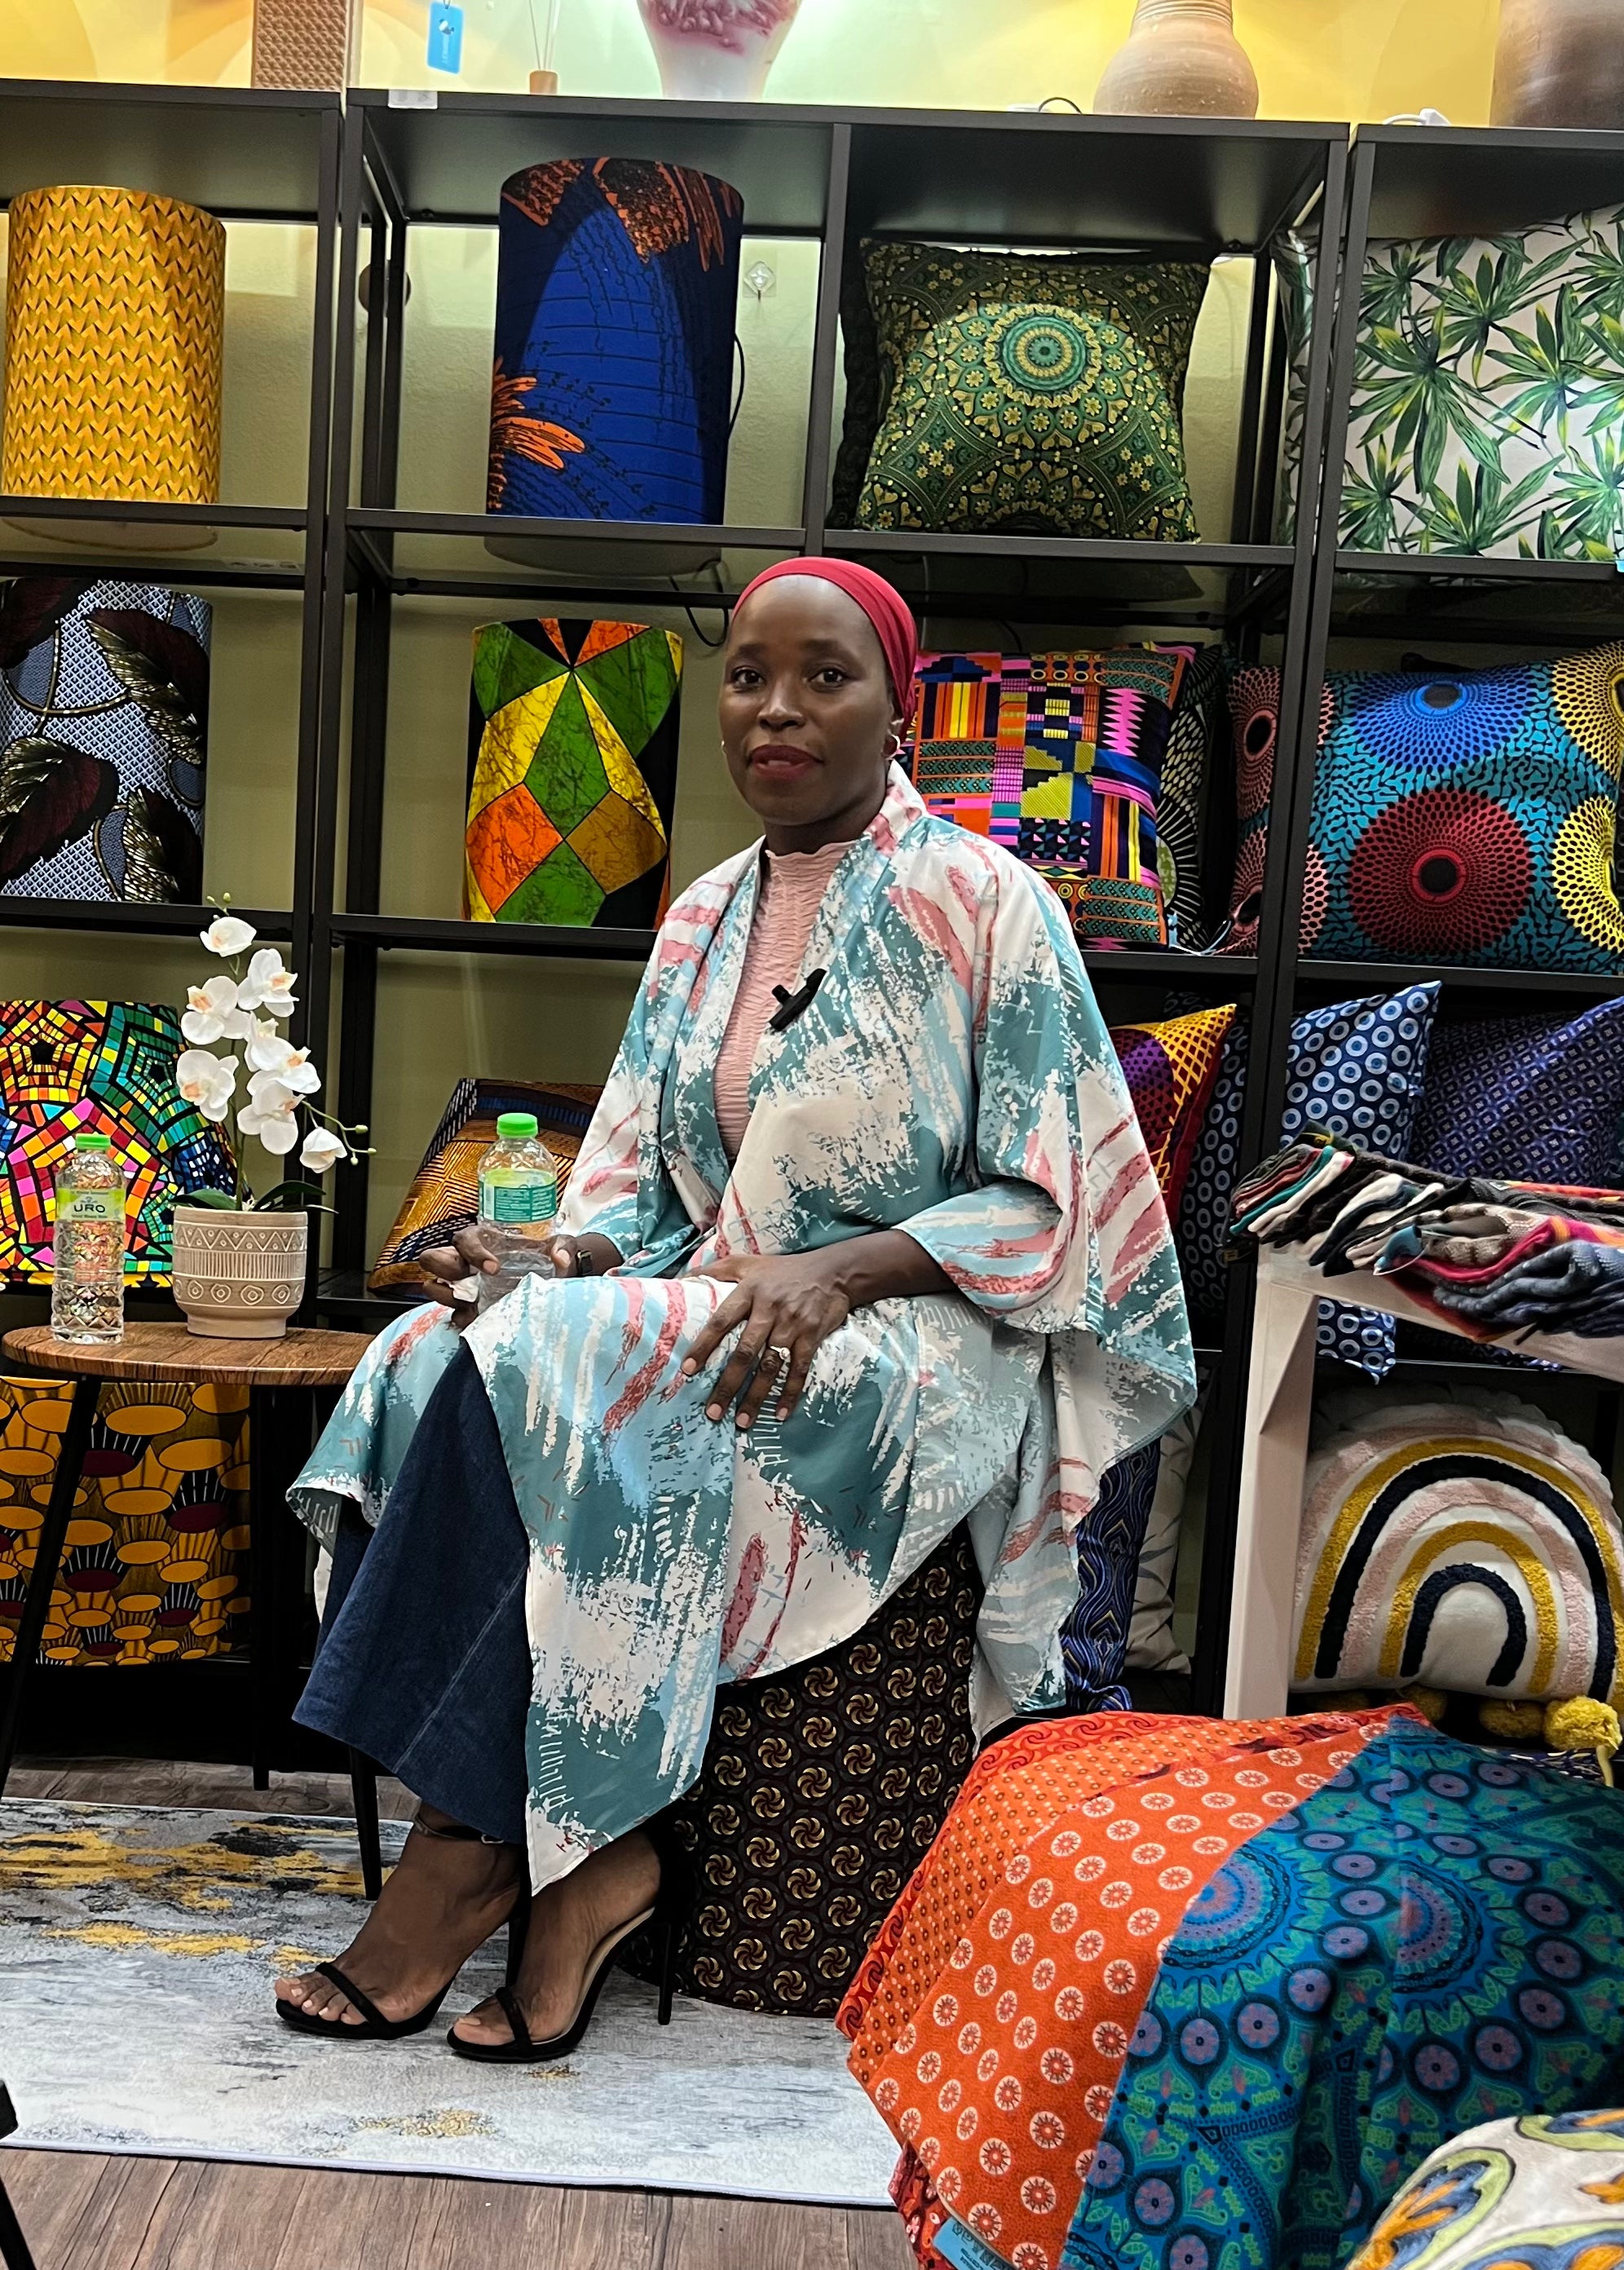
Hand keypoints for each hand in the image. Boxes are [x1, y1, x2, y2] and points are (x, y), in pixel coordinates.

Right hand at [417, 1227, 621, 1329]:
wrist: (559, 1279)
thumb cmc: (552, 1255)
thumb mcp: (561, 1245)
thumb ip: (562, 1246)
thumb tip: (560, 1258)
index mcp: (482, 1239)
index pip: (463, 1240)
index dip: (472, 1252)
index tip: (494, 1268)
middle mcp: (466, 1260)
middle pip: (433, 1259)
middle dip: (444, 1270)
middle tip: (469, 1285)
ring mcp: (465, 1286)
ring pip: (437, 1289)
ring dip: (447, 1298)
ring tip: (471, 1305)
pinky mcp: (472, 1308)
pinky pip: (456, 1316)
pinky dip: (464, 1320)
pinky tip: (480, 1323)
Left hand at [681, 1251, 851, 1428]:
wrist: (832, 1271)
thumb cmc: (783, 1270)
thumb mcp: (748, 1262)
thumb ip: (716, 1270)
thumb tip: (684, 1277)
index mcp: (749, 1292)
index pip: (722, 1321)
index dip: (704, 1345)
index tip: (688, 1370)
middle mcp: (770, 1310)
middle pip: (745, 1351)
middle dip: (728, 1384)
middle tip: (713, 1411)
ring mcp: (792, 1325)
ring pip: (771, 1366)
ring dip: (756, 1396)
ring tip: (741, 1421)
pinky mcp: (812, 1336)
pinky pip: (799, 1369)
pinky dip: (790, 1393)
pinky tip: (779, 1414)